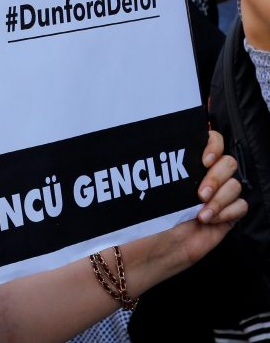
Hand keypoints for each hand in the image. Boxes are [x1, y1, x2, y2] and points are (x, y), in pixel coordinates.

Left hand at [153, 130, 245, 270]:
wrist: (156, 249)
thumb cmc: (147, 218)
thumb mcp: (152, 187)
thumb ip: (166, 167)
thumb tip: (166, 143)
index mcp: (186, 165)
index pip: (212, 140)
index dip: (214, 144)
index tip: (203, 160)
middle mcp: (205, 178)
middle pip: (228, 163)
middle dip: (216, 177)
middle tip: (199, 194)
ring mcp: (218, 196)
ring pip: (235, 185)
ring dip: (220, 199)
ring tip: (201, 213)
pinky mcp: (227, 215)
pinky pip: (242, 206)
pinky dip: (227, 212)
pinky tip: (210, 220)